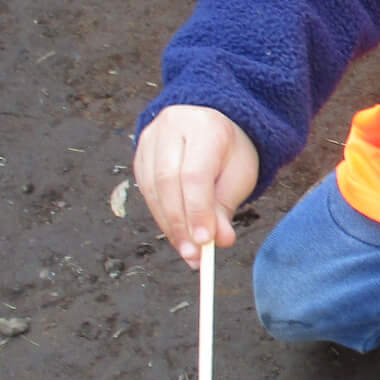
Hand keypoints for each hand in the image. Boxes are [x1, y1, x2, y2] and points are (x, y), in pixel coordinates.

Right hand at [134, 105, 260, 266]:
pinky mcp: (139, 154)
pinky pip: (146, 190)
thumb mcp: (239, 175)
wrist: (211, 124)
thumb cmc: (229, 152)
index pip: (195, 173)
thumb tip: (218, 242)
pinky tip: (176, 234)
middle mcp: (172, 127)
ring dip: (169, 225)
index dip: (197, 211)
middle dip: (180, 223)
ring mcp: (150, 139)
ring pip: (153, 188)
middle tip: (193, 255)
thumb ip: (225, 207)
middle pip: (167, 181)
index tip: (205, 243)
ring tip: (188, 251)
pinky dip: (161, 217)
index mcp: (204, 126)